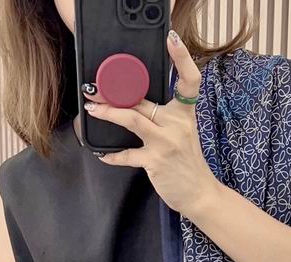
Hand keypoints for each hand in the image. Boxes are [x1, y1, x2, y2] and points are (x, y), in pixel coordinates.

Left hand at [81, 29, 218, 218]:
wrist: (199, 193)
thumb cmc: (187, 162)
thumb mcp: (183, 133)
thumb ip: (164, 117)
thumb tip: (134, 102)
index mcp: (185, 114)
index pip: (190, 80)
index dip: (182, 58)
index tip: (172, 40)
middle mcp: (177, 124)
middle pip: (144, 99)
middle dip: (116, 91)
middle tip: (95, 87)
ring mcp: (166, 142)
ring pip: (133, 119)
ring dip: (109, 112)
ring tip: (92, 107)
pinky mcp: (155, 161)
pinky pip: (128, 155)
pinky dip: (113, 156)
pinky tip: (102, 154)